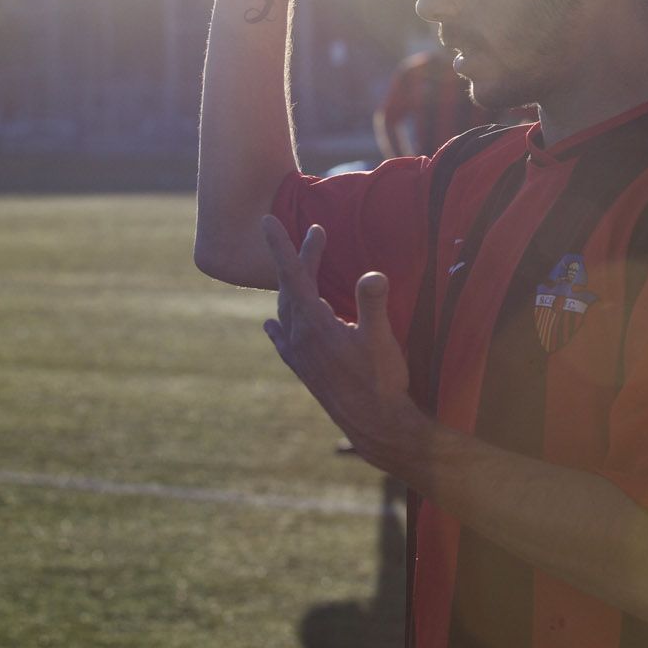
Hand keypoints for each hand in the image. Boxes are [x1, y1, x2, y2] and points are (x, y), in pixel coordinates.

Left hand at [259, 215, 417, 468]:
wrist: (376, 427)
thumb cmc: (381, 382)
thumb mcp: (381, 340)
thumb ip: (373, 304)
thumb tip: (372, 273)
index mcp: (314, 325)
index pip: (292, 276)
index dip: (281, 246)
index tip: (266, 220)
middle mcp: (299, 338)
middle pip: (293, 288)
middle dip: (302, 257)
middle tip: (319, 231)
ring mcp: (300, 355)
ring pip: (288, 309)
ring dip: (295, 284)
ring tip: (306, 267)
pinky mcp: (305, 370)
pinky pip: (283, 339)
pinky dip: (278, 323)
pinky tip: (270, 325)